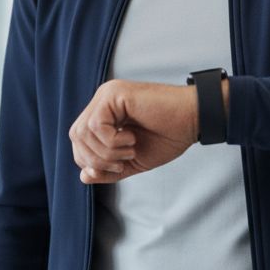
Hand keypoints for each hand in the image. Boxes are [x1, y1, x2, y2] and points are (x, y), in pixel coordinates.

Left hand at [69, 78, 199, 183]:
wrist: (193, 120)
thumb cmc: (169, 136)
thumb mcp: (132, 160)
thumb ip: (108, 170)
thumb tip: (84, 176)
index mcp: (105, 114)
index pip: (79, 141)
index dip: (91, 162)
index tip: (118, 168)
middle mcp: (102, 101)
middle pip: (76, 136)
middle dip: (95, 159)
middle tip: (122, 163)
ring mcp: (107, 94)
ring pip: (82, 132)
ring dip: (106, 152)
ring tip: (130, 150)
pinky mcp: (114, 93)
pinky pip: (95, 125)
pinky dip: (111, 142)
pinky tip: (131, 139)